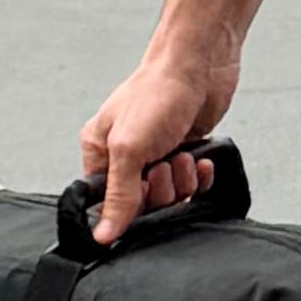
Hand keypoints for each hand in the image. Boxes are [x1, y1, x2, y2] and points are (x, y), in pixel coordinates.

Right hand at [80, 31, 240, 242]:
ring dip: (180, 181)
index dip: (127, 207)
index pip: (106, 202)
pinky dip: (198, 176)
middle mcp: (126, 156)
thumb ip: (118, 196)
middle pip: (140, 204)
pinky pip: (191, 185)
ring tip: (181, 155)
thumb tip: (101, 236)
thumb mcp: (129, 148)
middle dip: (159, 190)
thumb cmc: (157, 92)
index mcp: (99, 152)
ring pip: (169, 196)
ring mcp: (156, 155)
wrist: (200, 65)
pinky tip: (199, 159)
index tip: (141, 193)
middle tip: (163, 166)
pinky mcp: (184, 153)